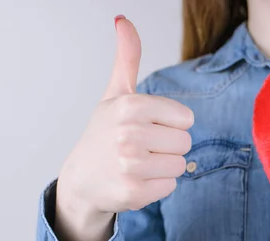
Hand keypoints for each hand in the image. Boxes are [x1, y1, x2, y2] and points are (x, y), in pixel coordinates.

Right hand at [55, 16, 193, 240]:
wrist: (83, 179)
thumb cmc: (104, 134)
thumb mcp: (115, 94)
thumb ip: (127, 59)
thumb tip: (123, 20)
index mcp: (130, 106)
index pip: (186, 119)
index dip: (170, 125)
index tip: (147, 128)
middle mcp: (129, 134)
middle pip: (186, 143)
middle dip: (168, 147)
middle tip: (142, 149)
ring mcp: (130, 165)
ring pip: (180, 165)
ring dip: (164, 168)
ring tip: (139, 164)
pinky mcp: (133, 192)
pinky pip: (171, 186)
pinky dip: (158, 187)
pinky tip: (137, 181)